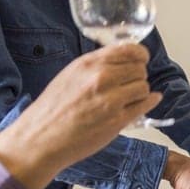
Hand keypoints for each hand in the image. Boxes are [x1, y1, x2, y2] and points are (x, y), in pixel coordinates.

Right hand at [0, 44, 160, 188]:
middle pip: (140, 69)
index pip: (129, 50)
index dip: (140, 55)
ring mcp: (111, 100)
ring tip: (130, 98)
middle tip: (131, 84)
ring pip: (144, 87)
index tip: (142, 60)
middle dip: (138, 76)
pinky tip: (148, 101)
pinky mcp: (117, 120)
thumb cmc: (52, 109)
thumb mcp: (70, 75)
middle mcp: (101, 78)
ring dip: (141, 92)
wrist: (40, 139)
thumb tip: (122, 61)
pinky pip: (144, 105)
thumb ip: (96, 66)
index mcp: (88, 63)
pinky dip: (149, 102)